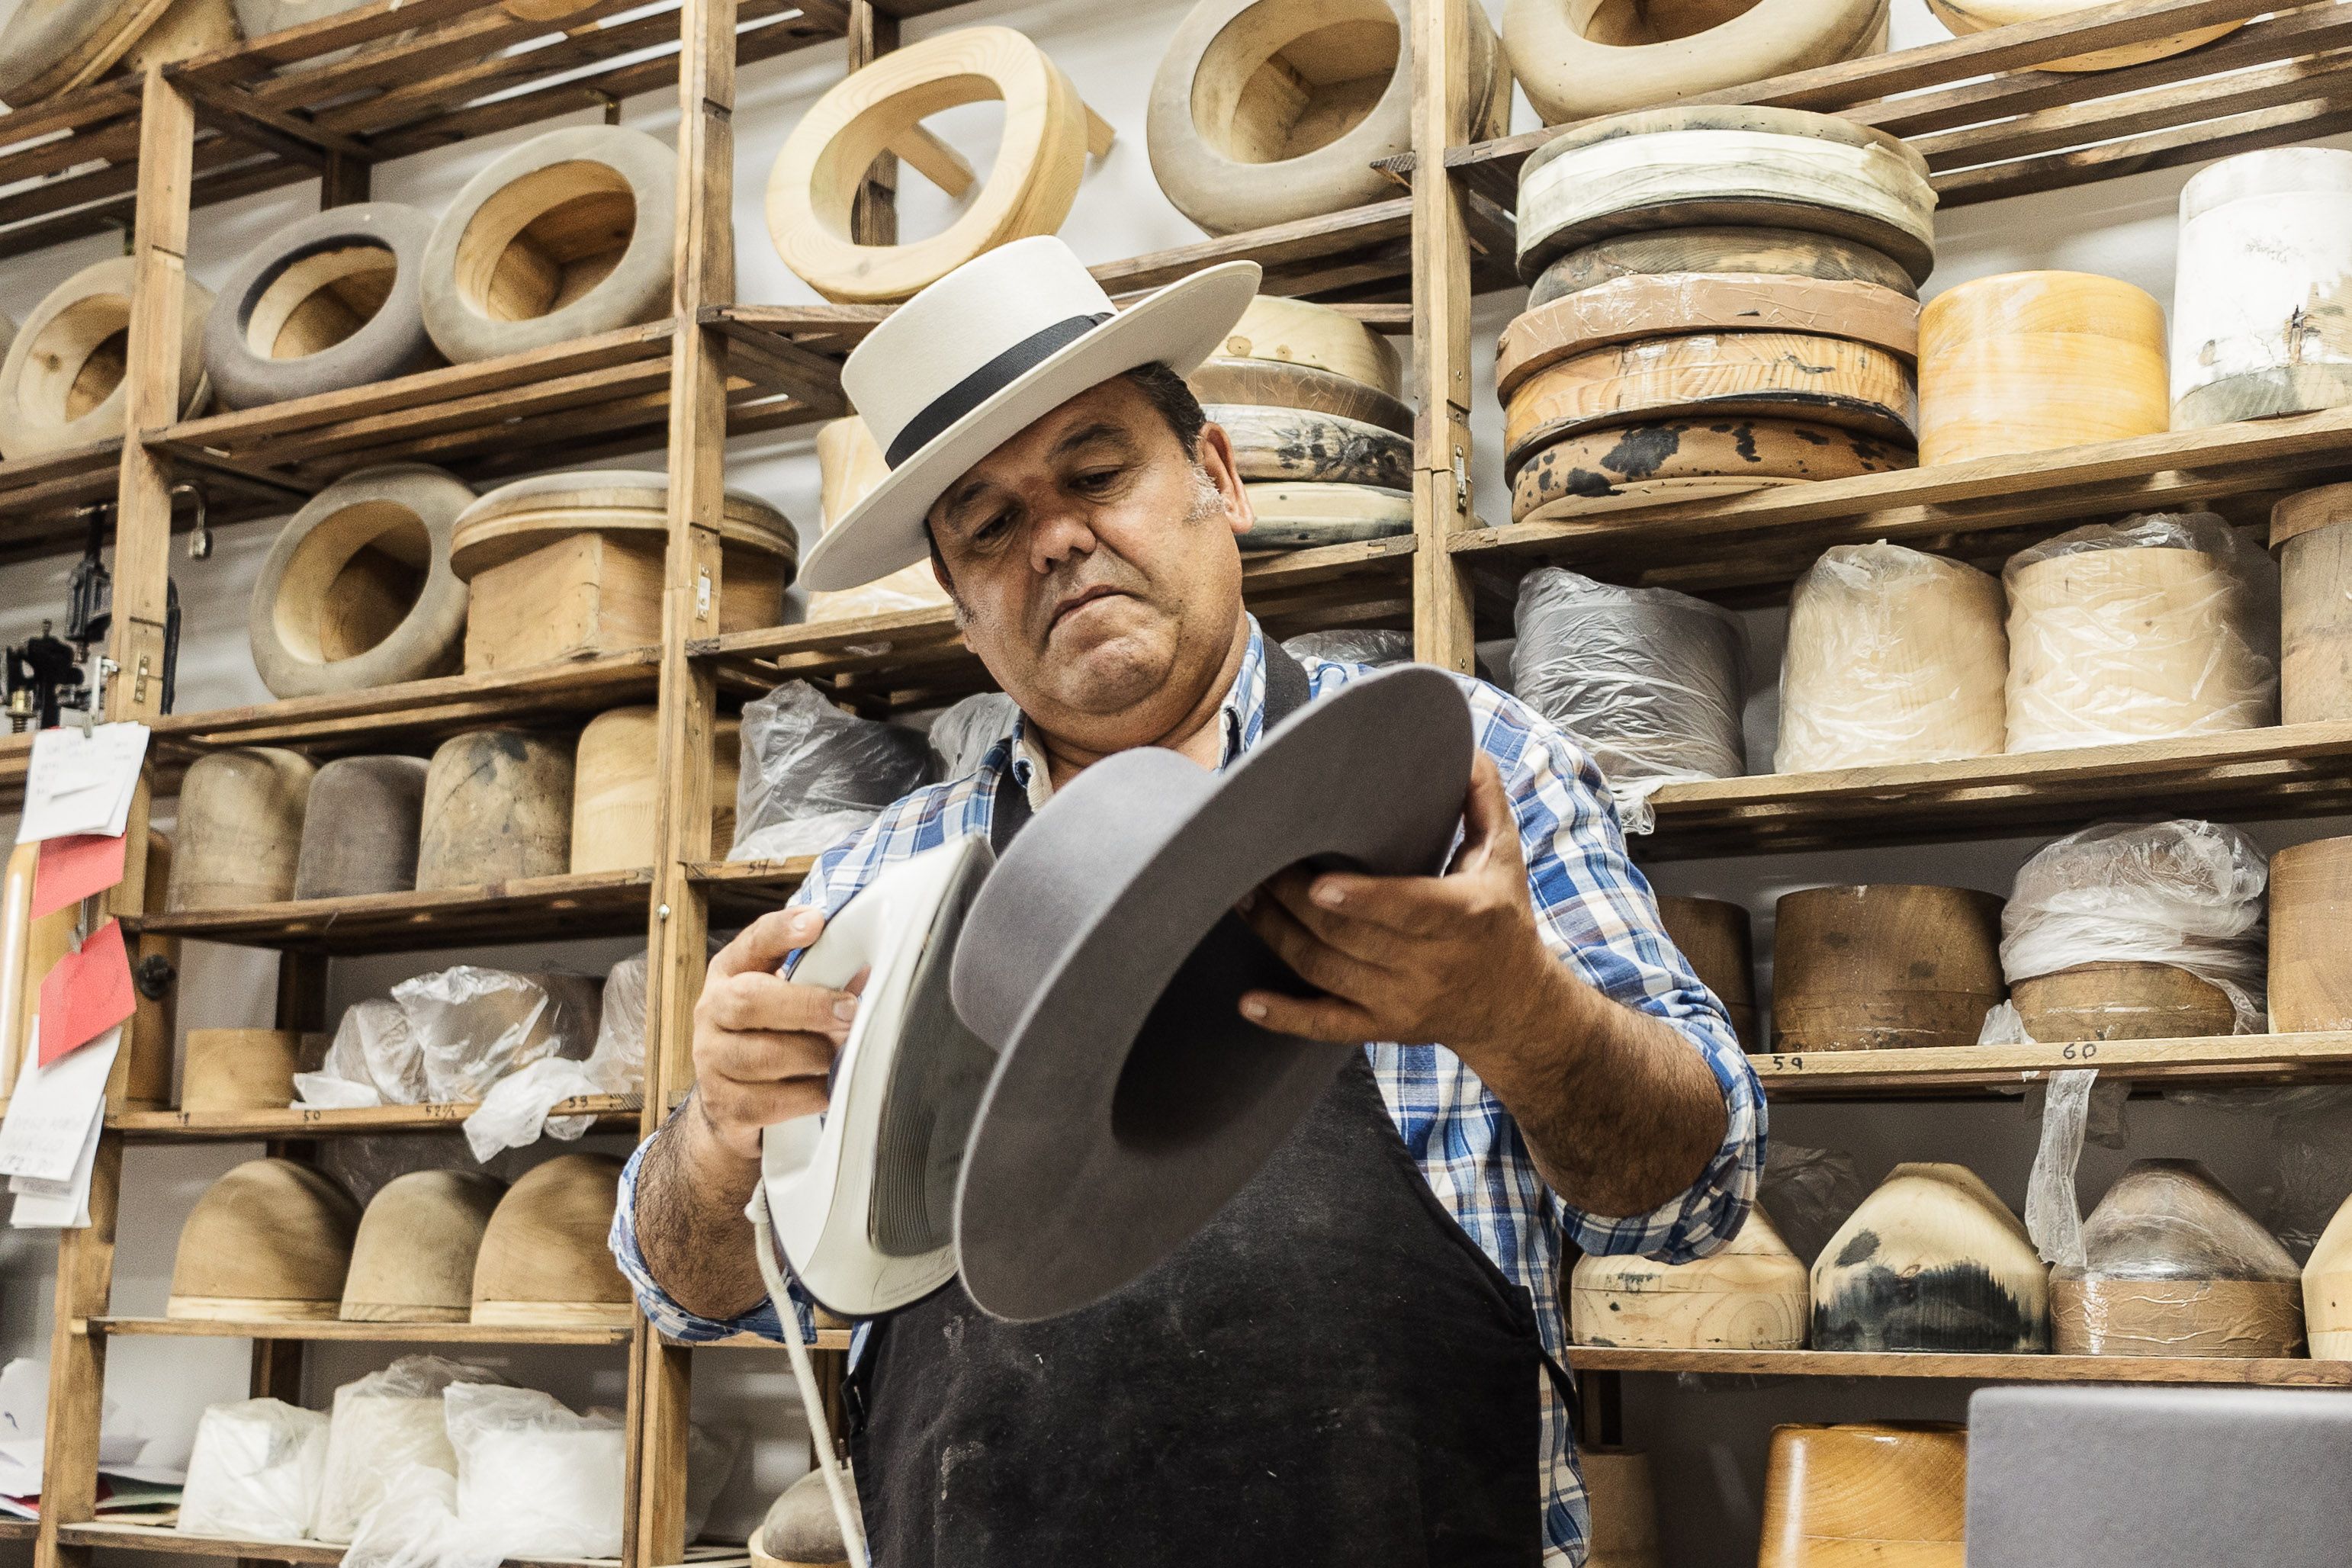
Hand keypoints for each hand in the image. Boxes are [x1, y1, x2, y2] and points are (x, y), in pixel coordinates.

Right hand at [689, 906, 863, 1162]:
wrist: (730, 1108)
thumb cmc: (769, 1039)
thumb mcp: (785, 1001)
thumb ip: (820, 980)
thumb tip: (872, 969)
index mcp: (731, 974)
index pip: (753, 942)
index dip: (783, 931)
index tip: (817, 922)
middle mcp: (712, 1012)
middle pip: (750, 1001)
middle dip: (808, 1006)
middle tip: (849, 1011)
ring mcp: (711, 1061)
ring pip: (762, 1055)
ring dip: (813, 1055)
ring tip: (840, 1055)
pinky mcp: (724, 1105)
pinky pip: (771, 1101)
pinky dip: (808, 1095)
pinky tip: (827, 1089)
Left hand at [1237, 752, 1562, 1061]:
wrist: (1515, 1007)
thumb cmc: (1502, 918)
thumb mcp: (1505, 858)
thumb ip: (1484, 802)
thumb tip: (1466, 751)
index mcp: (1465, 916)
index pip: (1409, 909)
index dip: (1362, 900)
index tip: (1317, 885)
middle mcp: (1433, 964)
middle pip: (1351, 937)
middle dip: (1294, 904)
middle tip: (1254, 868)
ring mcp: (1404, 1001)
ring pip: (1328, 972)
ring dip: (1279, 937)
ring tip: (1243, 901)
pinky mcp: (1383, 1027)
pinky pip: (1328, 1026)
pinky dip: (1286, 1018)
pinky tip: (1249, 1002)